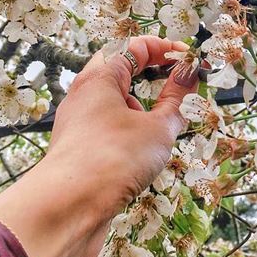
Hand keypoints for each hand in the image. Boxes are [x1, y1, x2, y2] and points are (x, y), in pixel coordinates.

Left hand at [45, 36, 197, 256]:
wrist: (67, 209)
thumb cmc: (112, 159)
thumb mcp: (158, 128)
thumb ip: (176, 101)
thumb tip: (188, 76)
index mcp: (100, 77)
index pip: (135, 47)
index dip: (166, 49)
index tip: (190, 59)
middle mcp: (83, 95)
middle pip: (120, 71)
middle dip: (152, 75)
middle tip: (178, 85)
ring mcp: (77, 123)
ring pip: (113, 103)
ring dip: (140, 106)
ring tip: (163, 123)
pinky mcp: (77, 150)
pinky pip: (107, 129)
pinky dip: (129, 131)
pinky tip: (142, 152)